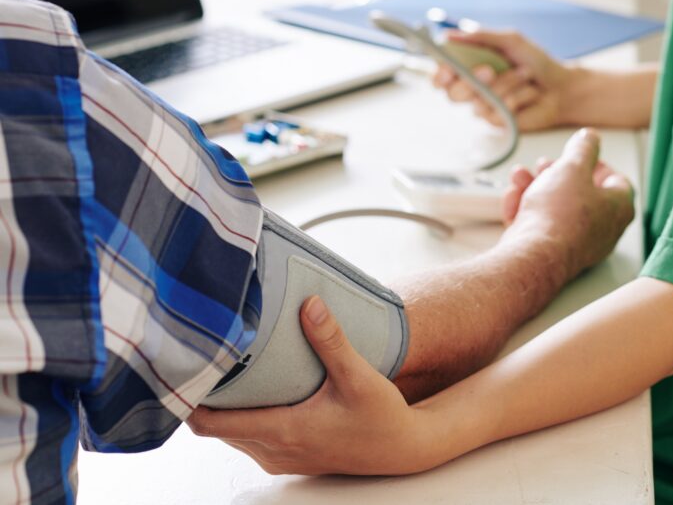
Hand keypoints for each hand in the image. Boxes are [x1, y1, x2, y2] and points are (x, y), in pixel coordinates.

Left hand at [188, 296, 442, 475]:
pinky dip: (242, 417)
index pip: (211, 424)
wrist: (403, 449)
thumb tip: (309, 304)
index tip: (179, 370)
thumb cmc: (381, 417)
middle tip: (199, 358)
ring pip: (231, 434)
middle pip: (214, 428)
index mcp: (283, 431)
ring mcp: (280, 457)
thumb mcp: (358, 375)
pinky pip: (249, 439)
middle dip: (203, 397)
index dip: (188, 399)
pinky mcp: (289, 457)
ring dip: (223, 408)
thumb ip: (330, 340)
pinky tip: (253, 391)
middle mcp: (274, 450)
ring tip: (221, 371)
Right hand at [432, 29, 578, 131]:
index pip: (443, 75)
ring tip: (525, 75)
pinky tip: (529, 94)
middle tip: (488, 70)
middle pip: (452, 94)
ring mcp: (486, 106)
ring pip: (477, 103)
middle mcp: (475, 88)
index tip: (446, 72)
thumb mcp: (511, 40)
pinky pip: (496, 112)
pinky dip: (515, 98)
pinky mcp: (500, 121)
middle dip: (469, 82)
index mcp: (471, 66)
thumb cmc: (537, 61)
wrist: (562, 86)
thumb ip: (481, 37)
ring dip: (504, 85)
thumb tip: (450, 35)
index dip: (440, 75)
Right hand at [500, 129, 633, 276]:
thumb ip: (583, 148)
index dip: (597, 163)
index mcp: (618, 207)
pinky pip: (542, 226)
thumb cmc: (559, 216)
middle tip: (544, 165)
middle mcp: (603, 229)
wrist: (533, 256)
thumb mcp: (572, 166)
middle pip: (582, 193)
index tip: (579, 155)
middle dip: (557, 174)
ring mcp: (578, 243)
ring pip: (557, 207)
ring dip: (536, 187)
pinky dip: (527, 210)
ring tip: (521, 177)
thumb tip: (589, 137)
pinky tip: (513, 198)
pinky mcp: (553, 253)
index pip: (617, 180)